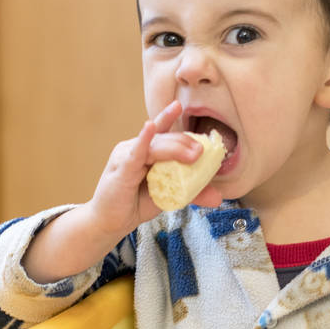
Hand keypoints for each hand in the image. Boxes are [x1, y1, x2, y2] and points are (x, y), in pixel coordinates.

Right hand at [83, 100, 222, 238]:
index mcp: (146, 151)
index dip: (169, 117)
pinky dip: (143, 140)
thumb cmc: (136, 203)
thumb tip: (218, 196)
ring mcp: (126, 156)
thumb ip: (191, 192)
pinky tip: (149, 128)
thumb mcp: (169, 196)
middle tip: (203, 151)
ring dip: (175, 148)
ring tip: (194, 155)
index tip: (180, 106)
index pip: (161, 131)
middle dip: (184, 142)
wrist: (111, 222)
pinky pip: (134, 153)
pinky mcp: (120, 169)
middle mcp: (135, 148)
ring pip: (154, 146)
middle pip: (163, 139)